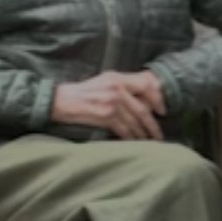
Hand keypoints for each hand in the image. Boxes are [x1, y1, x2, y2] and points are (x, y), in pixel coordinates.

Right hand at [51, 70, 166, 140]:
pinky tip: (135, 142)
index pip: (147, 84)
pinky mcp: (106, 116)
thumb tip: (146, 97)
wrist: (60, 101)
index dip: (157, 98)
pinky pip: (125, 129)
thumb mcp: (104, 81)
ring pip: (135, 121)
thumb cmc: (83, 92)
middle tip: (159, 134)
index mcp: (117, 77)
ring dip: (144, 134)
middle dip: (153, 124)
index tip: (162, 111)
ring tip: (149, 142)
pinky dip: (131, 138)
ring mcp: (112, 102)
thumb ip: (124, 85)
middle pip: (143, 108)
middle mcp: (117, 88)